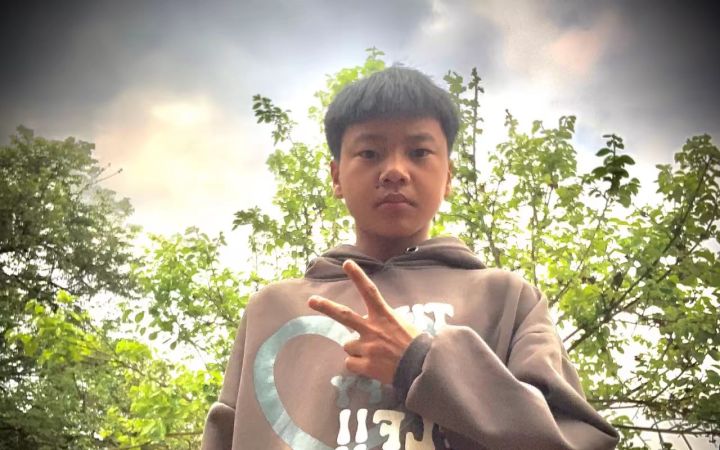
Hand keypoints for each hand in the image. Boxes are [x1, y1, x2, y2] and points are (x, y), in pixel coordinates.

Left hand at [308, 259, 419, 384]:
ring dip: (356, 349)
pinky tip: (372, 367)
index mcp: (385, 316)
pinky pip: (351, 363)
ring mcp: (368, 347)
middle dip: (326, 307)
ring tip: (373, 354)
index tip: (347, 263)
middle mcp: (373, 329)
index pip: (370, 291)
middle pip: (344, 315)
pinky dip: (358, 365)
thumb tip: (373, 323)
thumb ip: (384, 322)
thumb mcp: (403, 325)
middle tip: (311, 300)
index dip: (358, 276)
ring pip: (348, 345)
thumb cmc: (415, 346)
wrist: (422, 369)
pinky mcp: (366, 365)